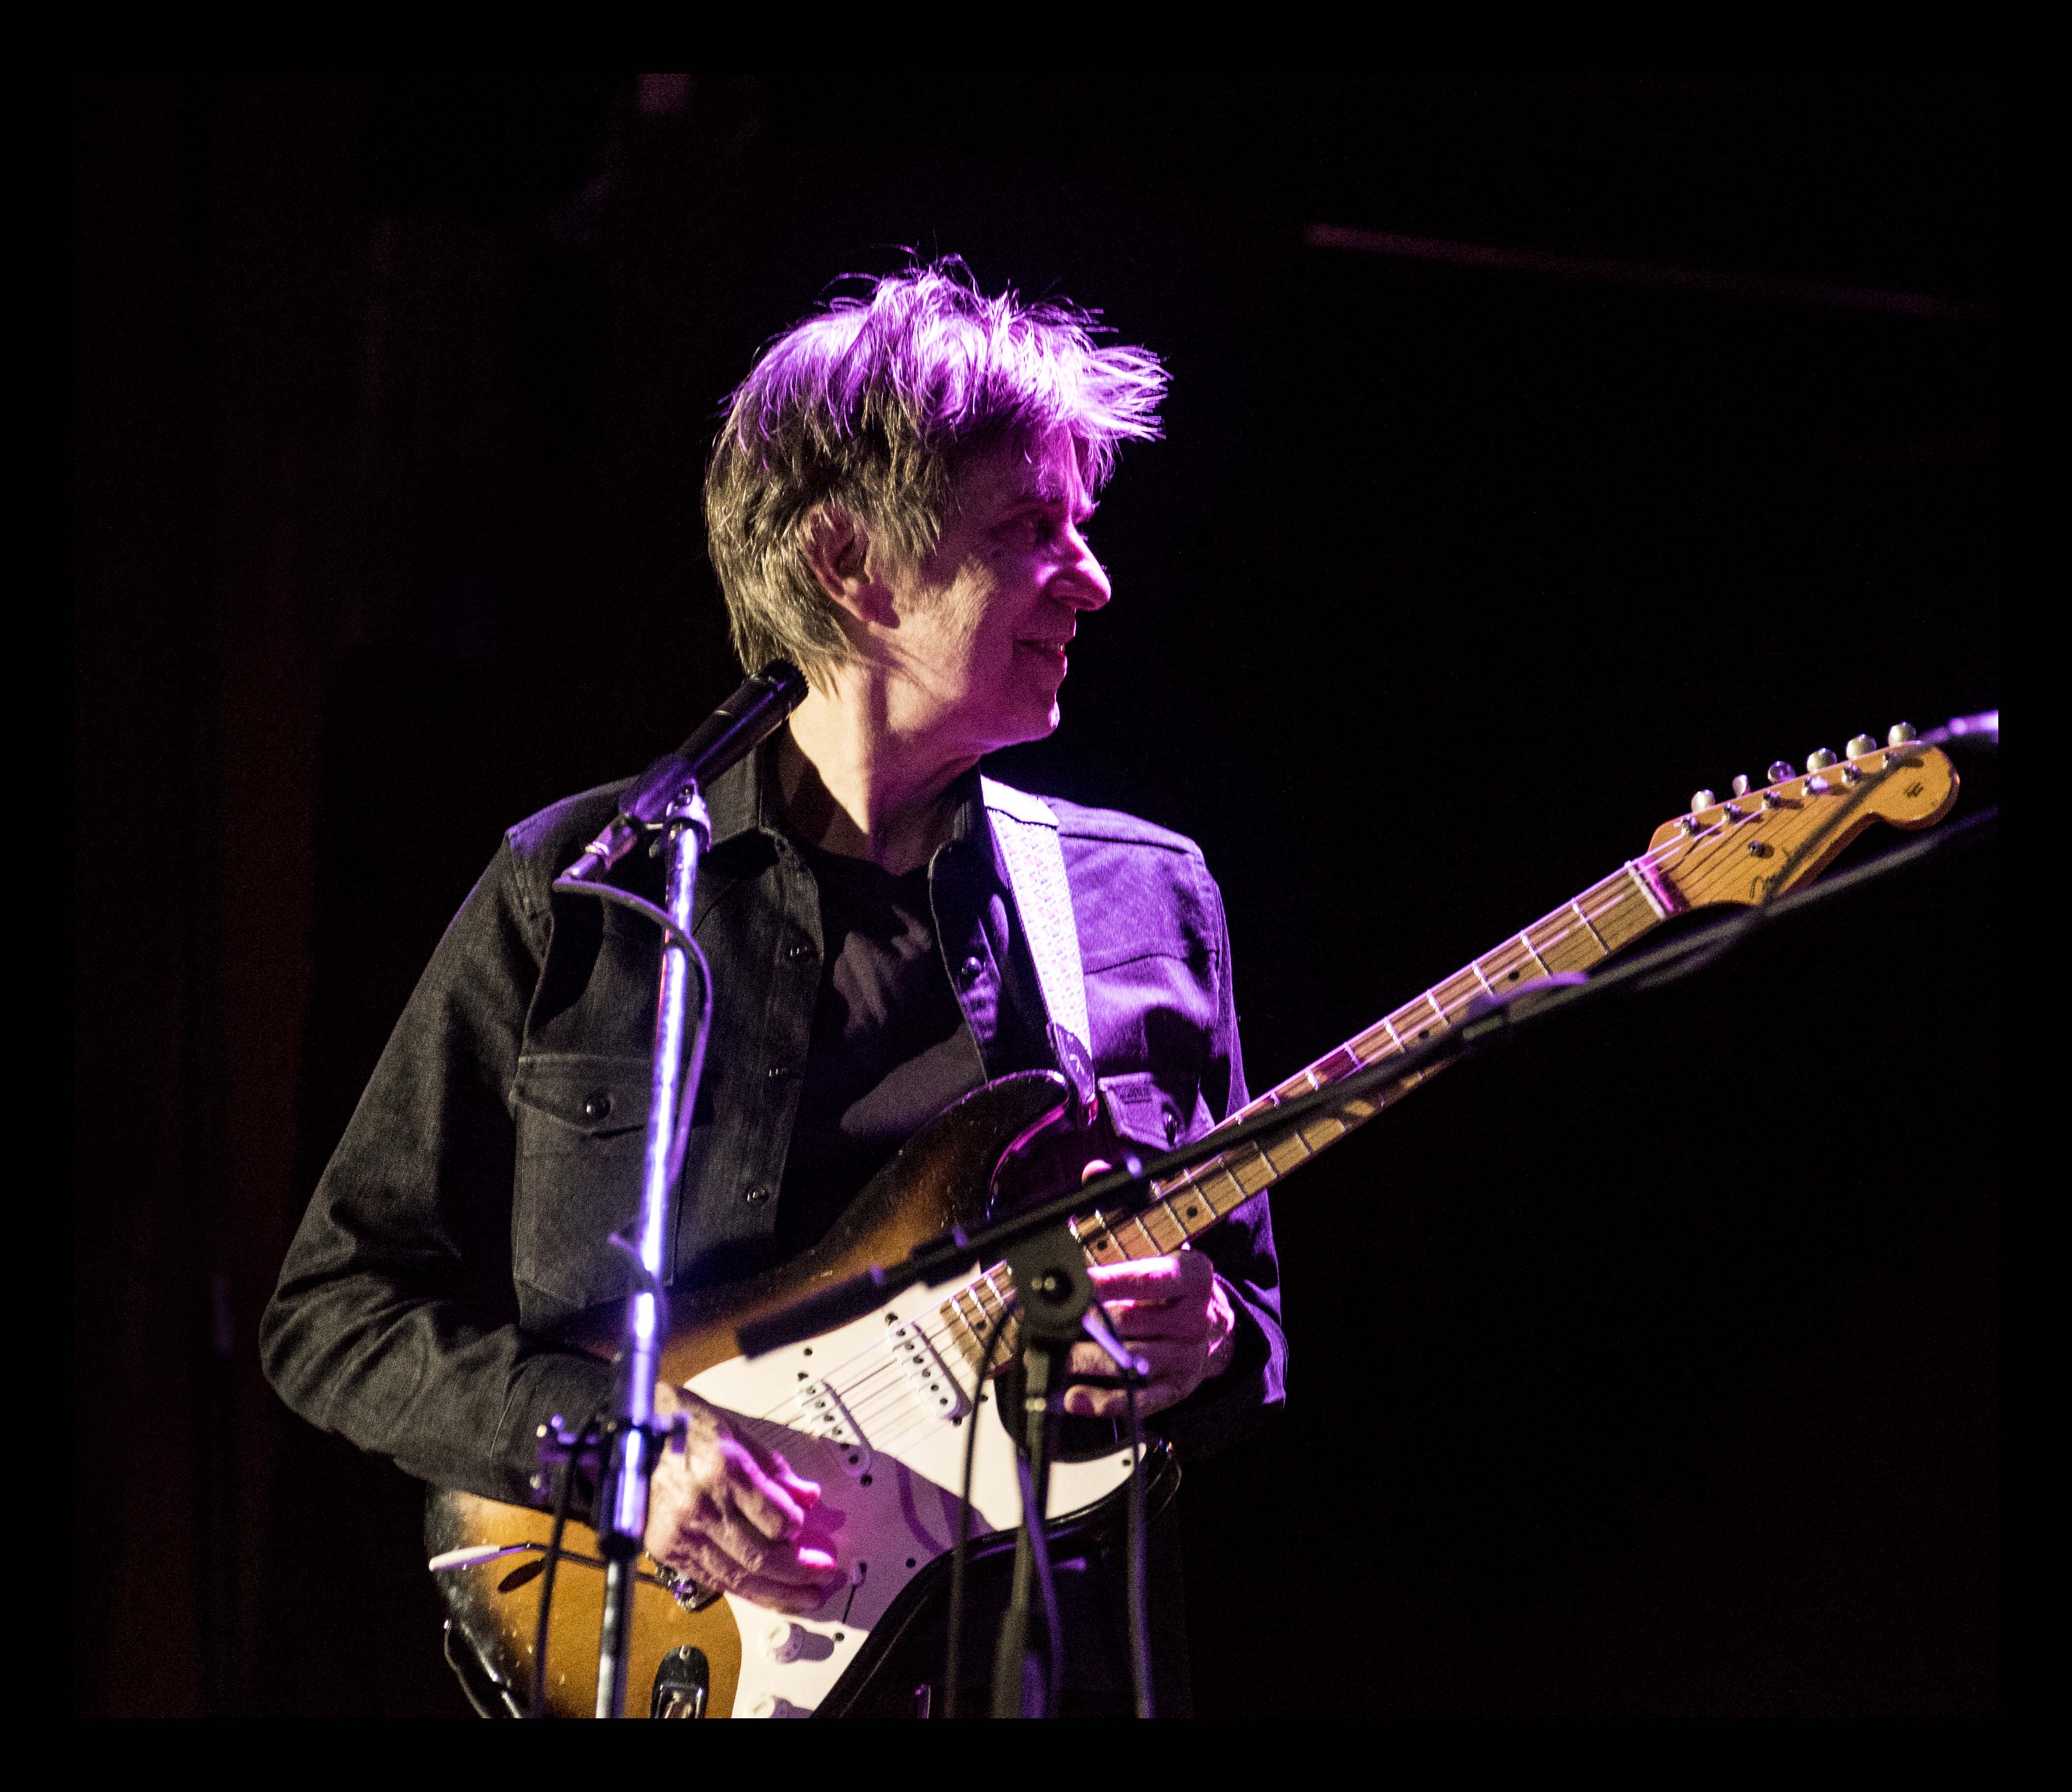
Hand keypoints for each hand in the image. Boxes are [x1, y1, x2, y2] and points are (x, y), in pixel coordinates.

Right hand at [642, 1382, 844, 1613]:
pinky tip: (768, 1594)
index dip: (800, 1530)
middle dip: (801, 1573)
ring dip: (780, 1593)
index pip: (777, 1520)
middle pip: (762, 1557)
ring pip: (740, 1578)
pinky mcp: (668, 1551)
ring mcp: (682, 1533)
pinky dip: (746, 1591)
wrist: (624, 1436)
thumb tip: (806, 1496)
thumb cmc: (679, 1424)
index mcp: (724, 1469)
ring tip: (808, 1596)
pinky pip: (715, 1581)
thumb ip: (773, 1468)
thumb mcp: (735, 1430)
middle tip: (826, 1575)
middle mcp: (703, 1506)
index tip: (810, 1530)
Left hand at [1063, 1249, 1237, 1419]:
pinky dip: (1101, 1401)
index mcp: (1194, 1279)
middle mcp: (1195, 1320)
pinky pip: (1135, 1399)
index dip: (1106, 1282)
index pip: (1145, 1279)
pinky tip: (1074, 1397)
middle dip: (1082, 1322)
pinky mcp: (1177, 1388)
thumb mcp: (1164, 1269)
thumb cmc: (1177, 1294)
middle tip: (1050, 1321)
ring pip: (1126, 1360)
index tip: (1074, 1285)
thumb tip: (1072, 1283)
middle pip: (1127, 1321)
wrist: (1218, 1328)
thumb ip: (1124, 1275)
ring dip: (1083, 1360)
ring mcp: (1187, 1357)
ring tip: (1052, 1355)